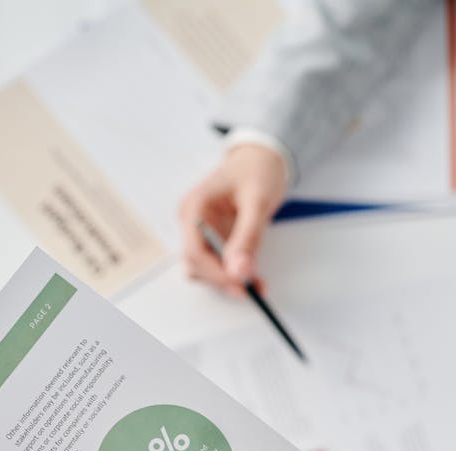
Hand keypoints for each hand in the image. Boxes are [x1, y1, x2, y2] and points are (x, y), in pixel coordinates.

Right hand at [179, 144, 286, 296]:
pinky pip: (219, 264)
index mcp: (194, 206)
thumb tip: (238, 271)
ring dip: (228, 281)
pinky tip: (254, 278)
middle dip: (221, 279)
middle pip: (195, 264)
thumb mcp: (256, 201)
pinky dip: (235, 274)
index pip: (194, 250)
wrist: (263, 157)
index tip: (238, 284)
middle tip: (249, 289)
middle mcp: (192, 221)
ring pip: (205, 269)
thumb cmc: (258, 169)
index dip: (214, 272)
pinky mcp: (214, 239)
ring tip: (256, 283)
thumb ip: (247, 238)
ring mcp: (201, 231)